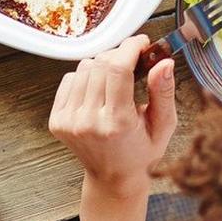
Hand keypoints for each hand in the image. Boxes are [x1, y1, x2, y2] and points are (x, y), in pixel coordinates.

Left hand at [48, 35, 176, 199]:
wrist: (113, 178)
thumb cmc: (141, 152)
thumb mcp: (164, 126)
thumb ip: (164, 92)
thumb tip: (164, 62)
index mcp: (118, 123)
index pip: (119, 69)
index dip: (131, 47)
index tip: (142, 43)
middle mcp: (89, 122)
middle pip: (100, 64)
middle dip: (120, 54)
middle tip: (133, 61)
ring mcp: (69, 121)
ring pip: (83, 68)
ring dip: (102, 66)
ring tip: (115, 82)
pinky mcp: (57, 120)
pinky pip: (69, 79)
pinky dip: (85, 78)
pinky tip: (98, 92)